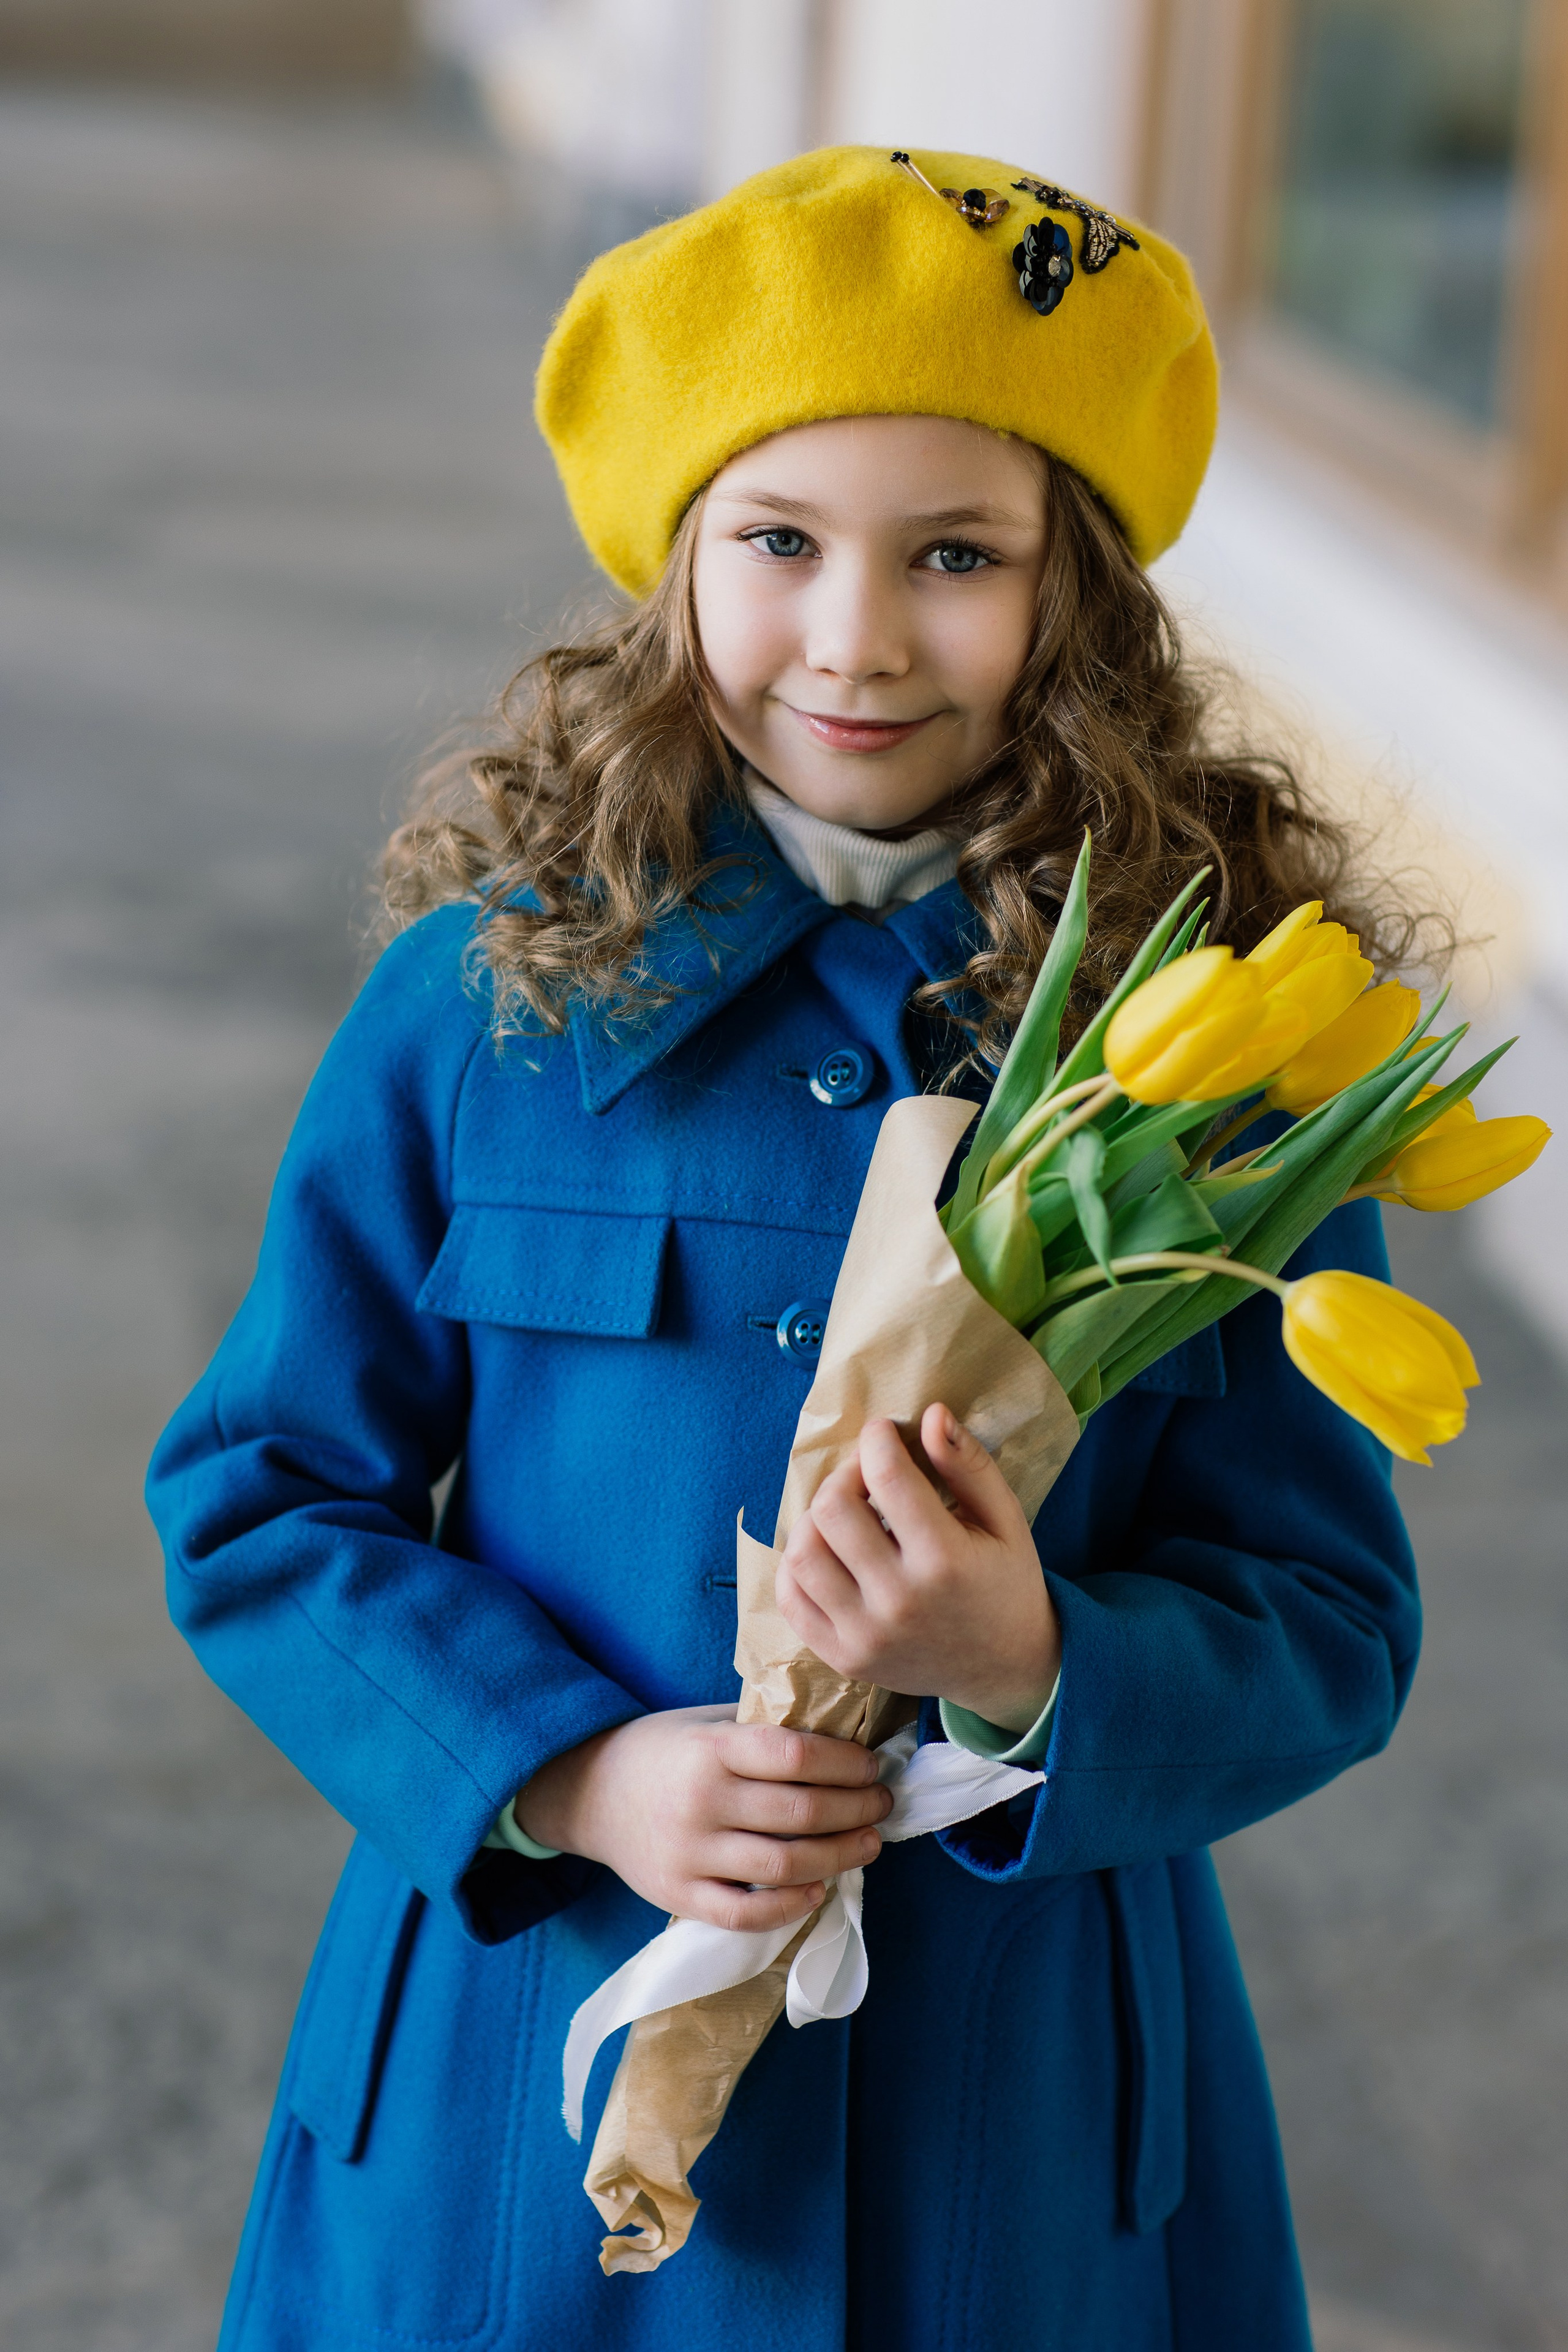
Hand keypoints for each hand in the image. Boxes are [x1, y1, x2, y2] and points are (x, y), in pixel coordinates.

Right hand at [514, 1705, 890, 1930]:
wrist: (590, 1792)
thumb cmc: (664, 1751)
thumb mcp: (707, 1723)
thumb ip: (762, 1732)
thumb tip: (843, 1739)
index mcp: (712, 1749)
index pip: (796, 1755)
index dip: (846, 1762)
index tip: (871, 1766)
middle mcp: (701, 1802)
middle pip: (801, 1812)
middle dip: (856, 1809)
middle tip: (883, 1804)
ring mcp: (689, 1854)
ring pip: (783, 1865)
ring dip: (839, 1856)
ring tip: (868, 1843)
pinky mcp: (679, 1896)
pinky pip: (745, 1914)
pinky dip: (790, 1906)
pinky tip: (818, 1889)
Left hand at [775, 1403, 1058, 1731]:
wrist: (1004, 1668)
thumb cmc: (1005, 1582)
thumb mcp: (1004, 1519)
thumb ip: (968, 1465)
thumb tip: (930, 1413)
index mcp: (945, 1562)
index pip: (887, 1478)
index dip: (877, 1440)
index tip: (883, 1432)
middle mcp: (899, 1602)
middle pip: (832, 1509)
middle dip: (846, 1475)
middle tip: (867, 1476)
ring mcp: (865, 1636)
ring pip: (802, 1552)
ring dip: (817, 1518)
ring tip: (847, 1515)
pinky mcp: (843, 1658)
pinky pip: (791, 1598)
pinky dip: (799, 1564)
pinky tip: (829, 1551)